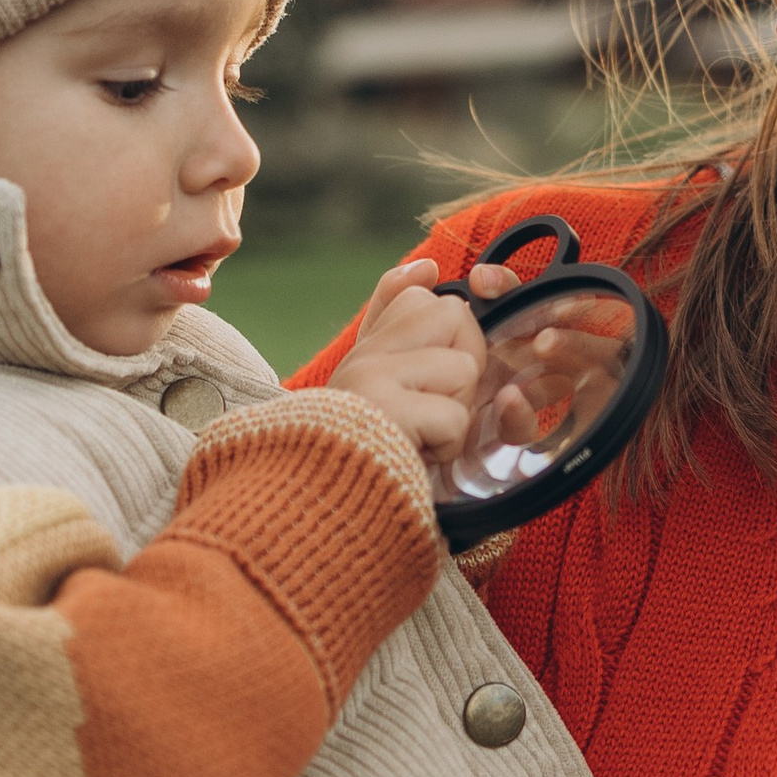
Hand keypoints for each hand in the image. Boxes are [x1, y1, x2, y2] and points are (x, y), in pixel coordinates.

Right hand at [326, 256, 490, 460]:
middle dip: (462, 369)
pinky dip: (446, 447)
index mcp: (368, 347)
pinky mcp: (382, 413)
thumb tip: (425, 265)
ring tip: (418, 438)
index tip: (424, 380)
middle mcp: (363, 354)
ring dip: (455, 416)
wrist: (314, 511)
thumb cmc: (365, 453)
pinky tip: (414, 457)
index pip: (418, 295)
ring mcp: (368, 378)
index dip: (446, 335)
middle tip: (429, 410)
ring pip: (462, 370)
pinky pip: (454, 418)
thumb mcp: (384, 385)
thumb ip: (399, 324)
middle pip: (453, 317)